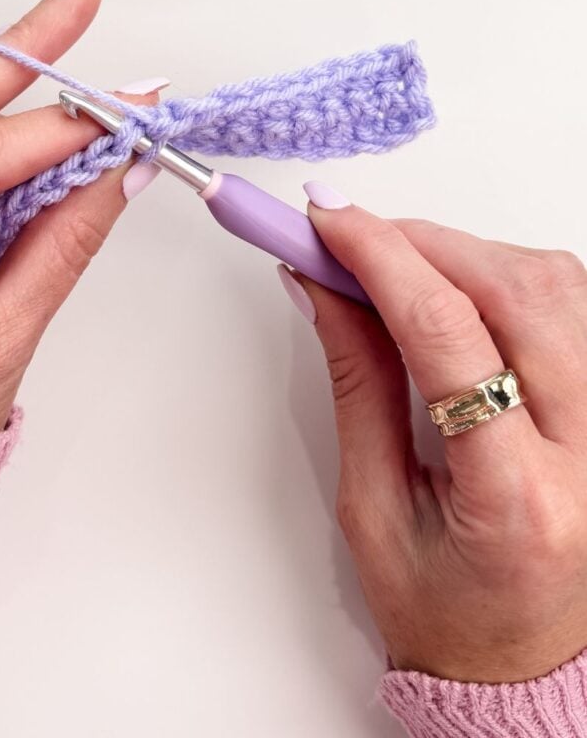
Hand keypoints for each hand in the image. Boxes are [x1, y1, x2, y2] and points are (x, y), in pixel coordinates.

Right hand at [288, 184, 586, 681]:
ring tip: (396, 267)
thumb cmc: (448, 611)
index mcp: (519, 497)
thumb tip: (324, 288)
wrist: (525, 664)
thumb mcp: (372, 507)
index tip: (327, 222)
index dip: (379, 257)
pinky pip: (575, 302)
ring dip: (464, 253)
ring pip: (557, 281)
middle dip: (420, 242)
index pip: (447, 334)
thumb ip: (356, 383)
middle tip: (348, 235)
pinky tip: (457, 289)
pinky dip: (506, 274)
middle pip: (516, 290)